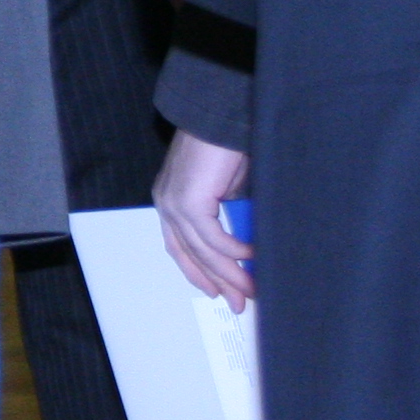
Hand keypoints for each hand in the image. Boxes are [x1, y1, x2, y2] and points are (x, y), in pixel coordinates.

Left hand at [153, 130, 255, 306]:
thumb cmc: (225, 146)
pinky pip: (212, 237)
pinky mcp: (188, 201)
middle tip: (241, 302)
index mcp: (171, 201)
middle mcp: (167, 204)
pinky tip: (251, 257)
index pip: (180, 247)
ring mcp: (174, 203)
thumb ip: (226, 216)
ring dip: (230, 272)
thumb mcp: (226, 189)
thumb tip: (243, 249)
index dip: (199, 273)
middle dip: (218, 281)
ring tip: (252, 288)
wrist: (221, 116)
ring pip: (202, 251)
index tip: (219, 293)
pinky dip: (233, 251)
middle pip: (190, 254)